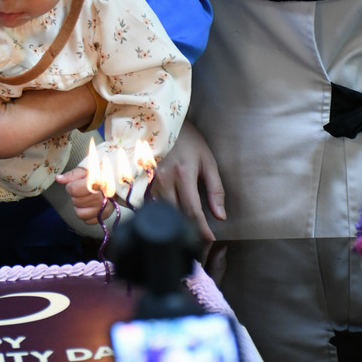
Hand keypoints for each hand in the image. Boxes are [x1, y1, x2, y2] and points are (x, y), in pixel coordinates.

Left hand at [56, 167, 112, 223]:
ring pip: (80, 213)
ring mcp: (105, 208)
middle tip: (83, 190)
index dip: (71, 186)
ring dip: (80, 206)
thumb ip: (72, 175)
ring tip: (86, 198)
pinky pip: (88, 221)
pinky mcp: (106, 216)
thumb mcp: (86, 170)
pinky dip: (86, 214)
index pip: (74, 190)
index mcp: (98, 182)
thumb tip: (58, 178)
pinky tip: (90, 205)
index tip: (75, 183)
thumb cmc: (100, 173)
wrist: (118, 181)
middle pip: (76, 201)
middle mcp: (103, 197)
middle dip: (76, 196)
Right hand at [153, 118, 225, 240]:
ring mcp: (149, 181)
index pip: (192, 210)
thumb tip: (220, 215)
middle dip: (188, 229)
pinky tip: (169, 213)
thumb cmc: (188, 140)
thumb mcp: (207, 160)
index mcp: (183, 174)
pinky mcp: (141, 181)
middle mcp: (163, 180)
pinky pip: (150, 204)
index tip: (210, 239)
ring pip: (162, 211)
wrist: (162, 122)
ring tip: (186, 227)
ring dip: (175, 221)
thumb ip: (215, 188)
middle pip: (175, 215)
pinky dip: (161, 212)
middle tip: (200, 236)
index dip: (201, 229)